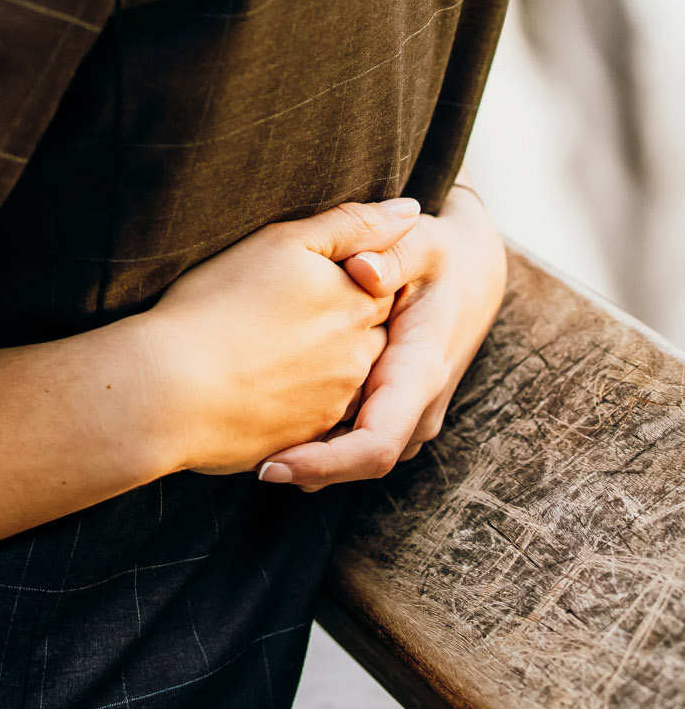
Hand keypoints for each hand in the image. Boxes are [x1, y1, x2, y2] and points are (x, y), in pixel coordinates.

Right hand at [138, 197, 423, 480]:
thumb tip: (412, 208)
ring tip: (272, 350)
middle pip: (371, 335)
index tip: (314, 278)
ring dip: (322, 365)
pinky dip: (297, 400)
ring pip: (346, 379)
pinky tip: (259, 385)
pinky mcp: (307, 440)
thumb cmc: (218, 304)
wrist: (170, 388)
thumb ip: (353, 224)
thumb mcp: (284, 243)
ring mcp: (334, 403)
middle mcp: (358, 357)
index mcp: (357, 303)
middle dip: (344, 325)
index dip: (356, 277)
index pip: (384, 285)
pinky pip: (318, 418)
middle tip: (291, 315)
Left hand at [261, 181, 506, 489]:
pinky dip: (316, 439)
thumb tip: (362, 270)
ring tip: (244, 440)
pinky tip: (272, 422)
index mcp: (420, 374)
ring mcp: (407, 418)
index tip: (270, 464)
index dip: (323, 463)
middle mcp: (416, 411)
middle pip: (355, 463)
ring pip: (351, 457)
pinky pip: (351, 440)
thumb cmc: (442, 257)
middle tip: (234, 457)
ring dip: (305, 454)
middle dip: (300, 466)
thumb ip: (393, 254)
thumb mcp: (423, 242)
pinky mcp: (391, 412)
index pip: (375, 445)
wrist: (474, 275)